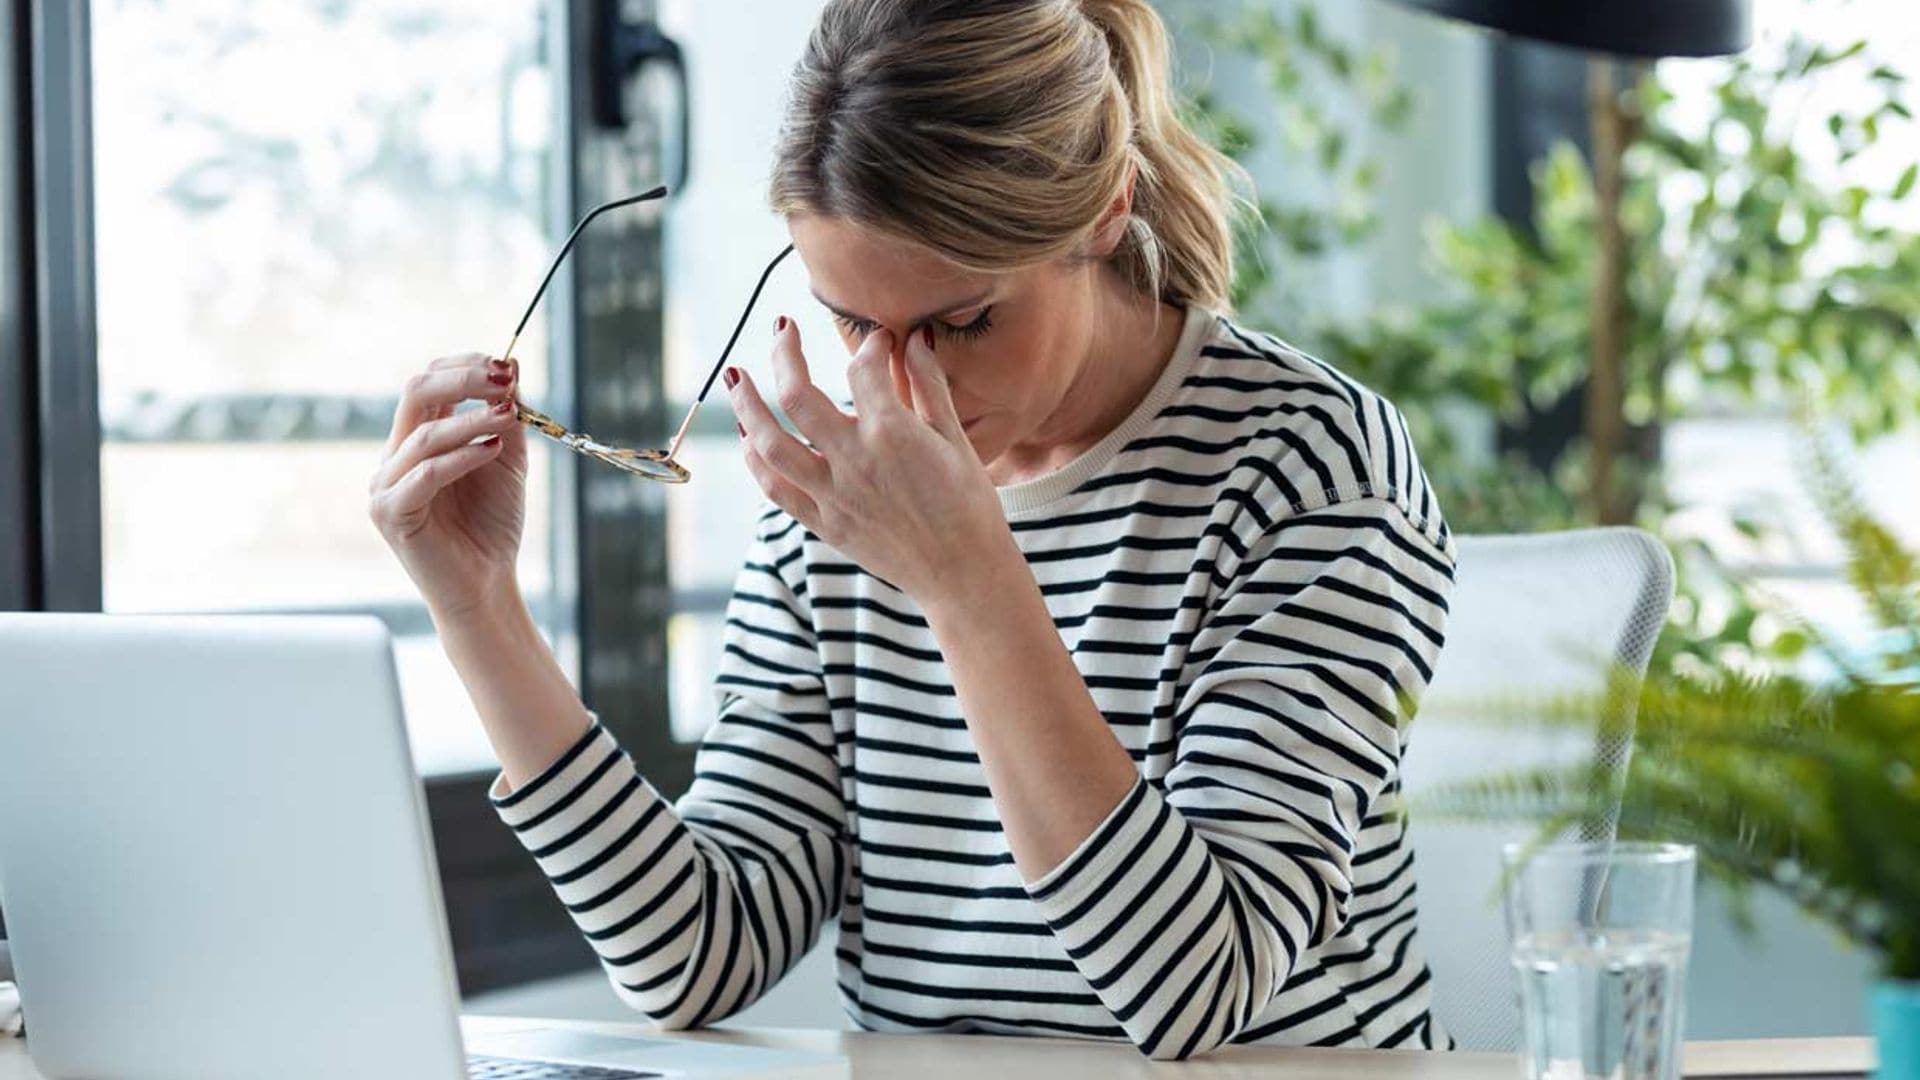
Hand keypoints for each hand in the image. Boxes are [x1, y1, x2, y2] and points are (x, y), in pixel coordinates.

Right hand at [367, 353, 529, 621]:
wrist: (486, 582)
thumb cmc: (492, 523)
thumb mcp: (507, 458)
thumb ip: (506, 414)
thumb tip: (513, 362)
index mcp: (416, 437)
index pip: (429, 381)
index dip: (465, 366)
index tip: (507, 365)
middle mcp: (395, 455)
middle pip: (416, 392)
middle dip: (463, 378)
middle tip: (505, 378)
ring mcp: (387, 484)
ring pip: (424, 433)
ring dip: (473, 419)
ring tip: (510, 416)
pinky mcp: (391, 513)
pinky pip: (425, 474)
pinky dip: (462, 457)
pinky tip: (493, 449)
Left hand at [729, 321, 1015, 605]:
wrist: (963, 573)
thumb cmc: (970, 506)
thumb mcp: (956, 439)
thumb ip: (930, 385)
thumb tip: (917, 337)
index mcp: (892, 433)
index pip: (863, 368)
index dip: (871, 345)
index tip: (880, 342)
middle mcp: (853, 460)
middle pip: (797, 394)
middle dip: (783, 352)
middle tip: (781, 329)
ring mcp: (833, 494)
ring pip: (770, 443)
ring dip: (747, 406)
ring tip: (737, 378)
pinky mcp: (825, 524)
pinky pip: (776, 489)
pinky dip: (756, 462)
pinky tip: (750, 440)